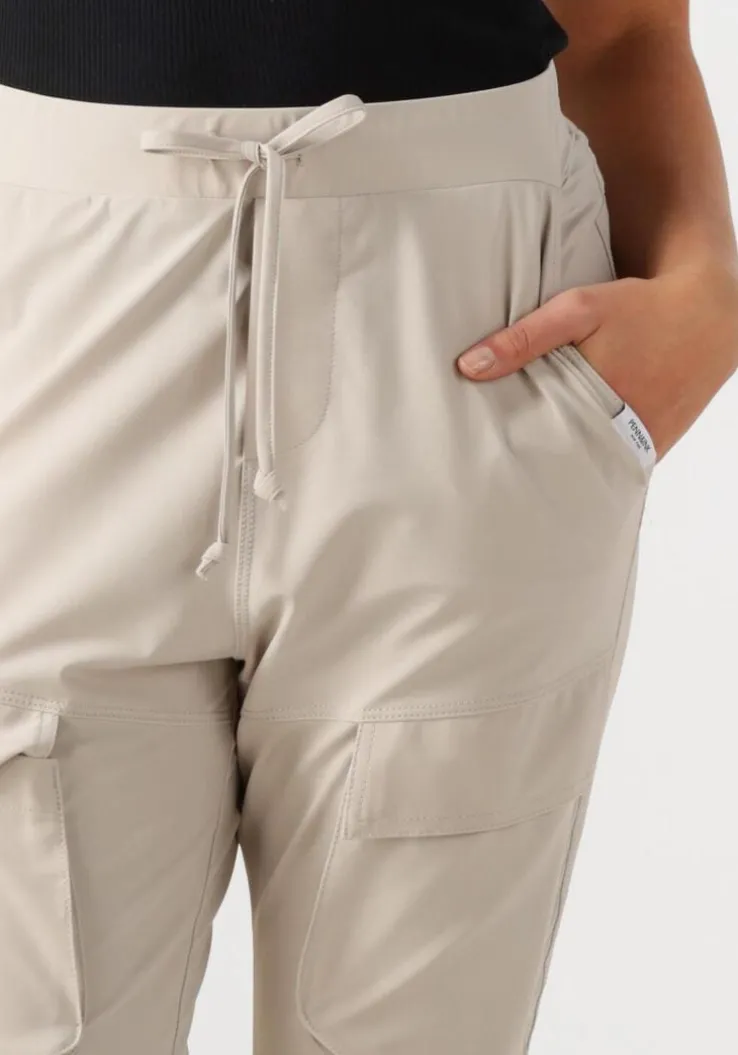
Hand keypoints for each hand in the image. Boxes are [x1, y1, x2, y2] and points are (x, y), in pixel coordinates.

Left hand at [456, 261, 737, 461]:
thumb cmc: (641, 307)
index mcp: (600, 403)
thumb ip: (523, 338)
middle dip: (531, 467)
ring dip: (562, 466)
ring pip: (589, 468)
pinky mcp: (656, 449)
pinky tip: (567, 457)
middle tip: (494, 473)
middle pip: (562, 464)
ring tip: (525, 469)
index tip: (479, 461)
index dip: (510, 454)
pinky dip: (592, 460)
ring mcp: (644, 447)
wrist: (711, 315)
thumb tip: (468, 367)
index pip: (539, 445)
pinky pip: (615, 463)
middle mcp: (625, 434)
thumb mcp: (579, 310)